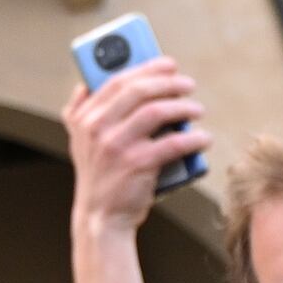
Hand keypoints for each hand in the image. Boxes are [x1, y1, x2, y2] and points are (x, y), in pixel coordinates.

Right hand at [66, 56, 206, 237]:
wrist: (100, 218)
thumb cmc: (100, 177)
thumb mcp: (80, 142)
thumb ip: (80, 113)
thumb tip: (86, 84)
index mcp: (83, 117)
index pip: (116, 81)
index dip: (146, 68)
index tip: (168, 64)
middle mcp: (96, 128)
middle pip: (139, 91)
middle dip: (169, 83)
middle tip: (188, 84)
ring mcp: (116, 146)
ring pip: (156, 112)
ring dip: (183, 107)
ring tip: (198, 109)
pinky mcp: (137, 164)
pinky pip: (173, 143)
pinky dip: (193, 137)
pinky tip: (203, 138)